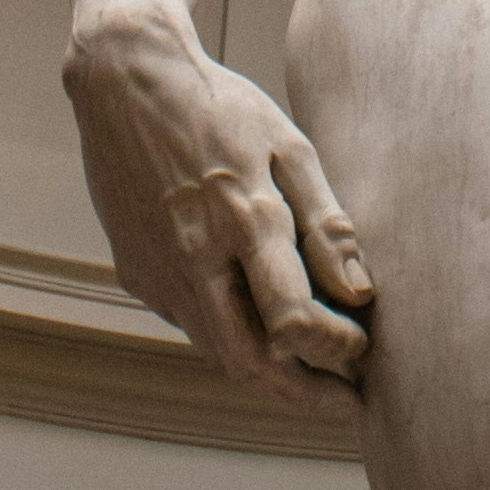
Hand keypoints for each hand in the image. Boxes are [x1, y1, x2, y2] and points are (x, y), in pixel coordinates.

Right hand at [64, 12, 373, 407]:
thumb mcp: (288, 146)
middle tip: (346, 406)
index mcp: (243, 219)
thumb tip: (361, 292)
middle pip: (250, 362)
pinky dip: (230, 336)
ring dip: (268, 373)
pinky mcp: (136, 274)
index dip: (335, 349)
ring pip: (218, 350)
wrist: (125, 83)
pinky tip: (259, 325)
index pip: (293, 320)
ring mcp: (159, 271)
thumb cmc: (220, 107)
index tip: (364, 349)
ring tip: (314, 374)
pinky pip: (192, 321)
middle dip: (304, 394)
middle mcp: (195, 257)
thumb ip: (325, 221)